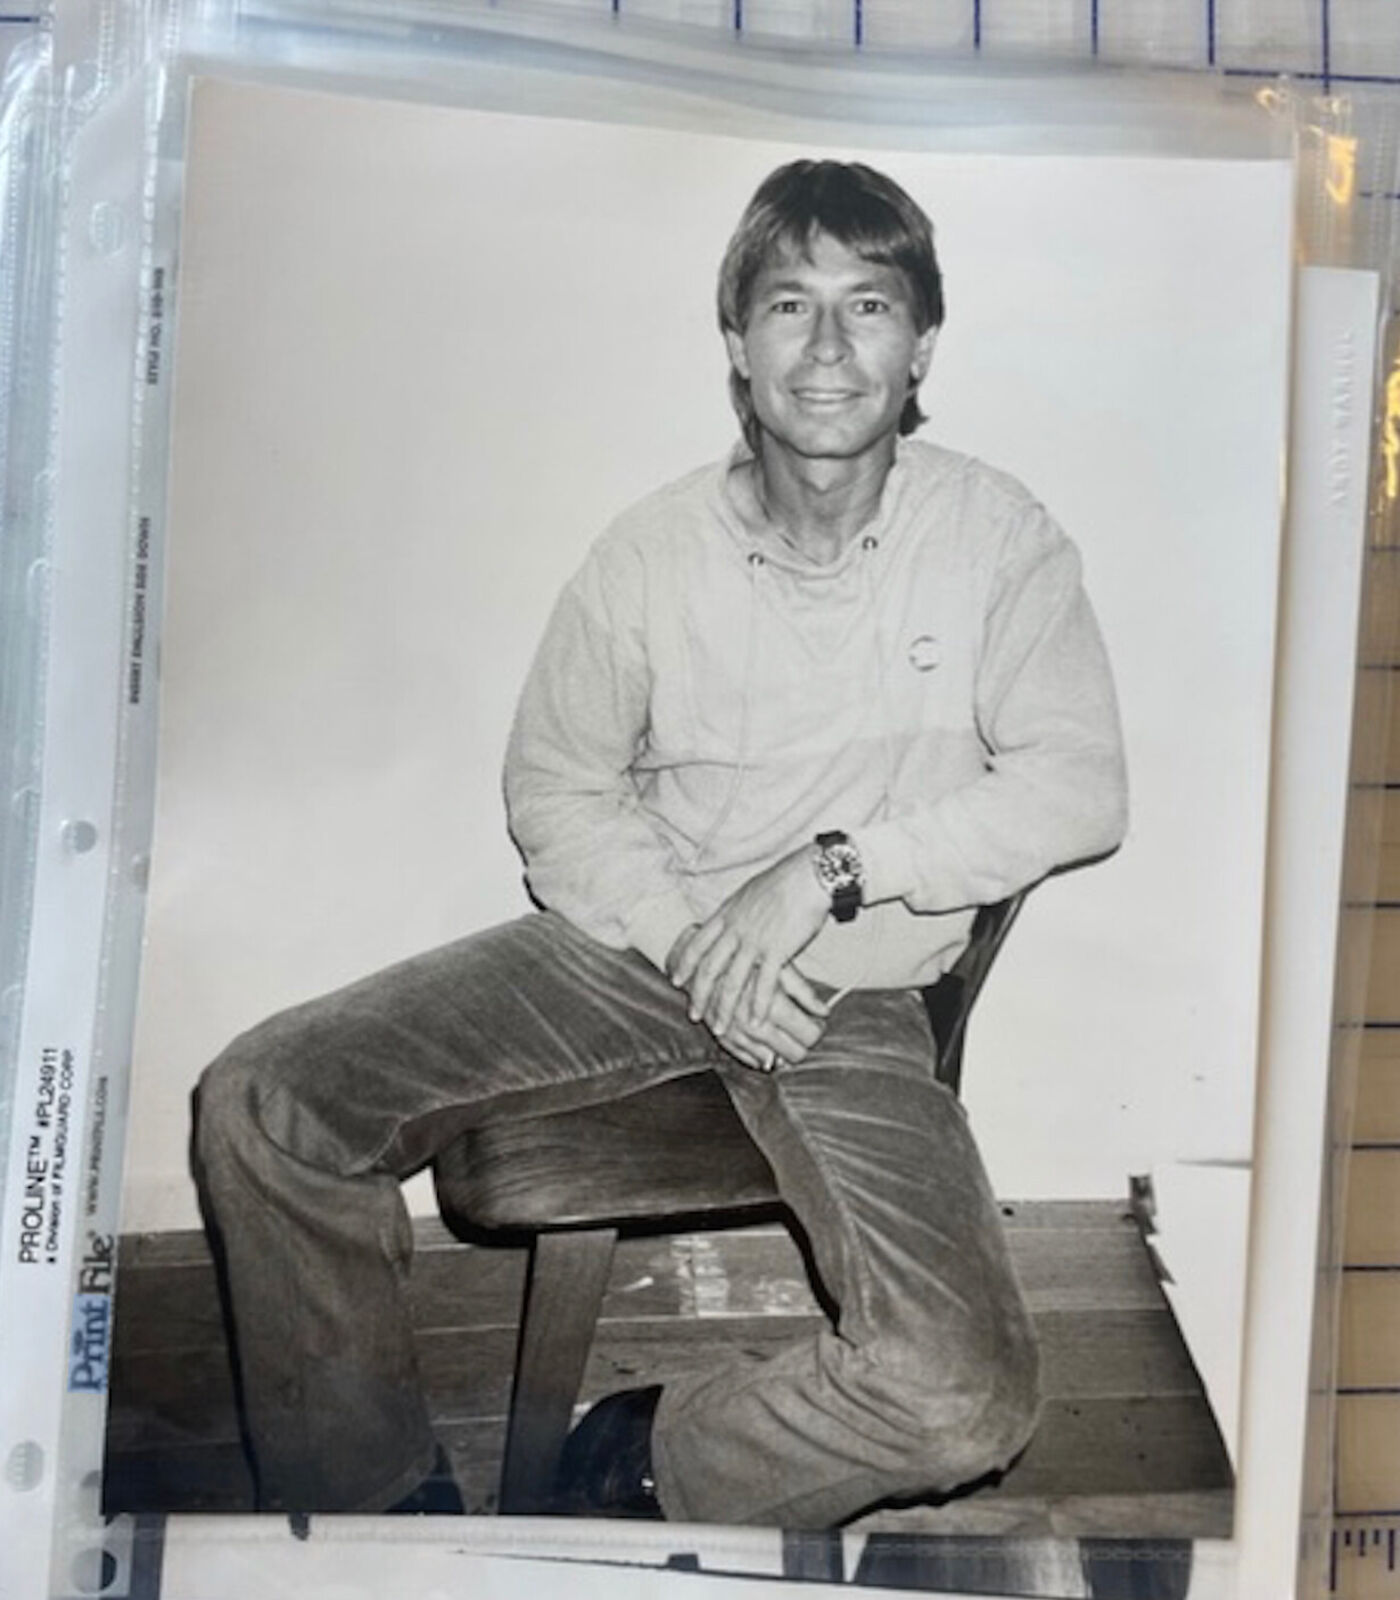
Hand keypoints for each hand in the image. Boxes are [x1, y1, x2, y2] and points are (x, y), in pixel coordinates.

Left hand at [667, 848, 830, 1045]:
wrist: (807, 877)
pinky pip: (765, 984)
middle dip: (699, 995)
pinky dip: (759, 1005)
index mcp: (726, 915)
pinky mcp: (777, 951)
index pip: (697, 944)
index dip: (685, 964)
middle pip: (710, 968)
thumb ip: (735, 912)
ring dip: (724, 1008)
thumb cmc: (782, 882)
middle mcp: (735, 930)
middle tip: (694, 1015)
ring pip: (733, 981)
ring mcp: (754, 942)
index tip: (676, 980)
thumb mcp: (748, 894)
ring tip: (720, 1028)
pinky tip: (756, 1021)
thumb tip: (727, 919)